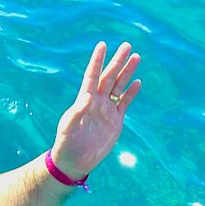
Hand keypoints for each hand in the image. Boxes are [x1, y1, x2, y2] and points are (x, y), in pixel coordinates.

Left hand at [50, 41, 142, 181]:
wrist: (75, 160)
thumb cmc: (67, 143)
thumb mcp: (69, 128)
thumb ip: (77, 112)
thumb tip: (88, 97)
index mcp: (84, 99)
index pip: (92, 75)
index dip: (97, 61)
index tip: (103, 45)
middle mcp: (96, 101)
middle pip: (109, 77)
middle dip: (118, 61)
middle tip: (127, 45)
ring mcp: (107, 110)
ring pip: (119, 86)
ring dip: (127, 72)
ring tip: (136, 57)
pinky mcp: (115, 120)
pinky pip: (124, 103)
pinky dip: (131, 93)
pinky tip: (137, 82)